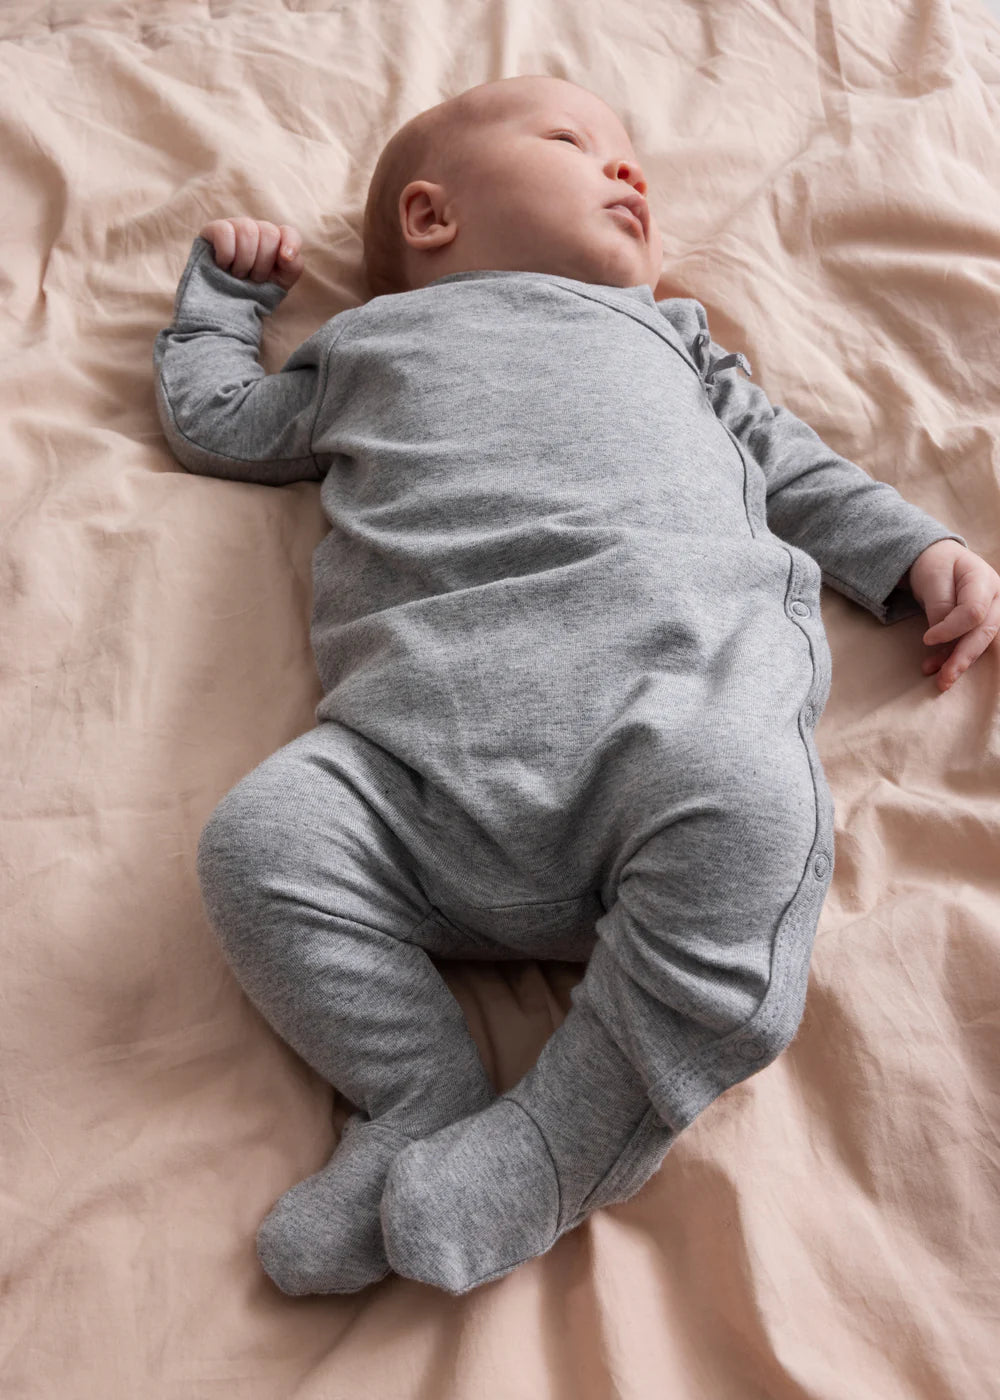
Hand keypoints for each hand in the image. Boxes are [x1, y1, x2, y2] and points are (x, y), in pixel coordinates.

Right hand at [199, 217, 303, 291]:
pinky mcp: (213, 229)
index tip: (285, 260)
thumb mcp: (280, 284)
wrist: (225, 305)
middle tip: (254, 279)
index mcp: (275, 241)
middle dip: (263, 263)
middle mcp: (256, 229)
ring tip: (238, 274)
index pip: (289, 232)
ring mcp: (235, 226)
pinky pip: (224, 232)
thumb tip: (286, 254)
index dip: (290, 244)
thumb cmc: (254, 292)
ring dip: (245, 261)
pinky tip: (223, 266)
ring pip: (247, 230)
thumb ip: (293, 267)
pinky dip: (227, 254)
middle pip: (269, 233)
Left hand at [906, 540, 999, 690]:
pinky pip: (970, 644)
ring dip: (958, 662)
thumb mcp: (933, 577)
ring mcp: (991, 613)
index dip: (952, 629)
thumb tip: (942, 637)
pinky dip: (952, 658)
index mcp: (984, 580)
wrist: (939, 561)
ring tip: (941, 681)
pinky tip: (937, 669)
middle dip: (963, 657)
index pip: (974, 611)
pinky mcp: (980, 626)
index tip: (927, 639)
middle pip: (983, 632)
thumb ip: (940, 604)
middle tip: (944, 677)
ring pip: (979, 642)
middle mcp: (995, 598)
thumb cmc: (936, 564)